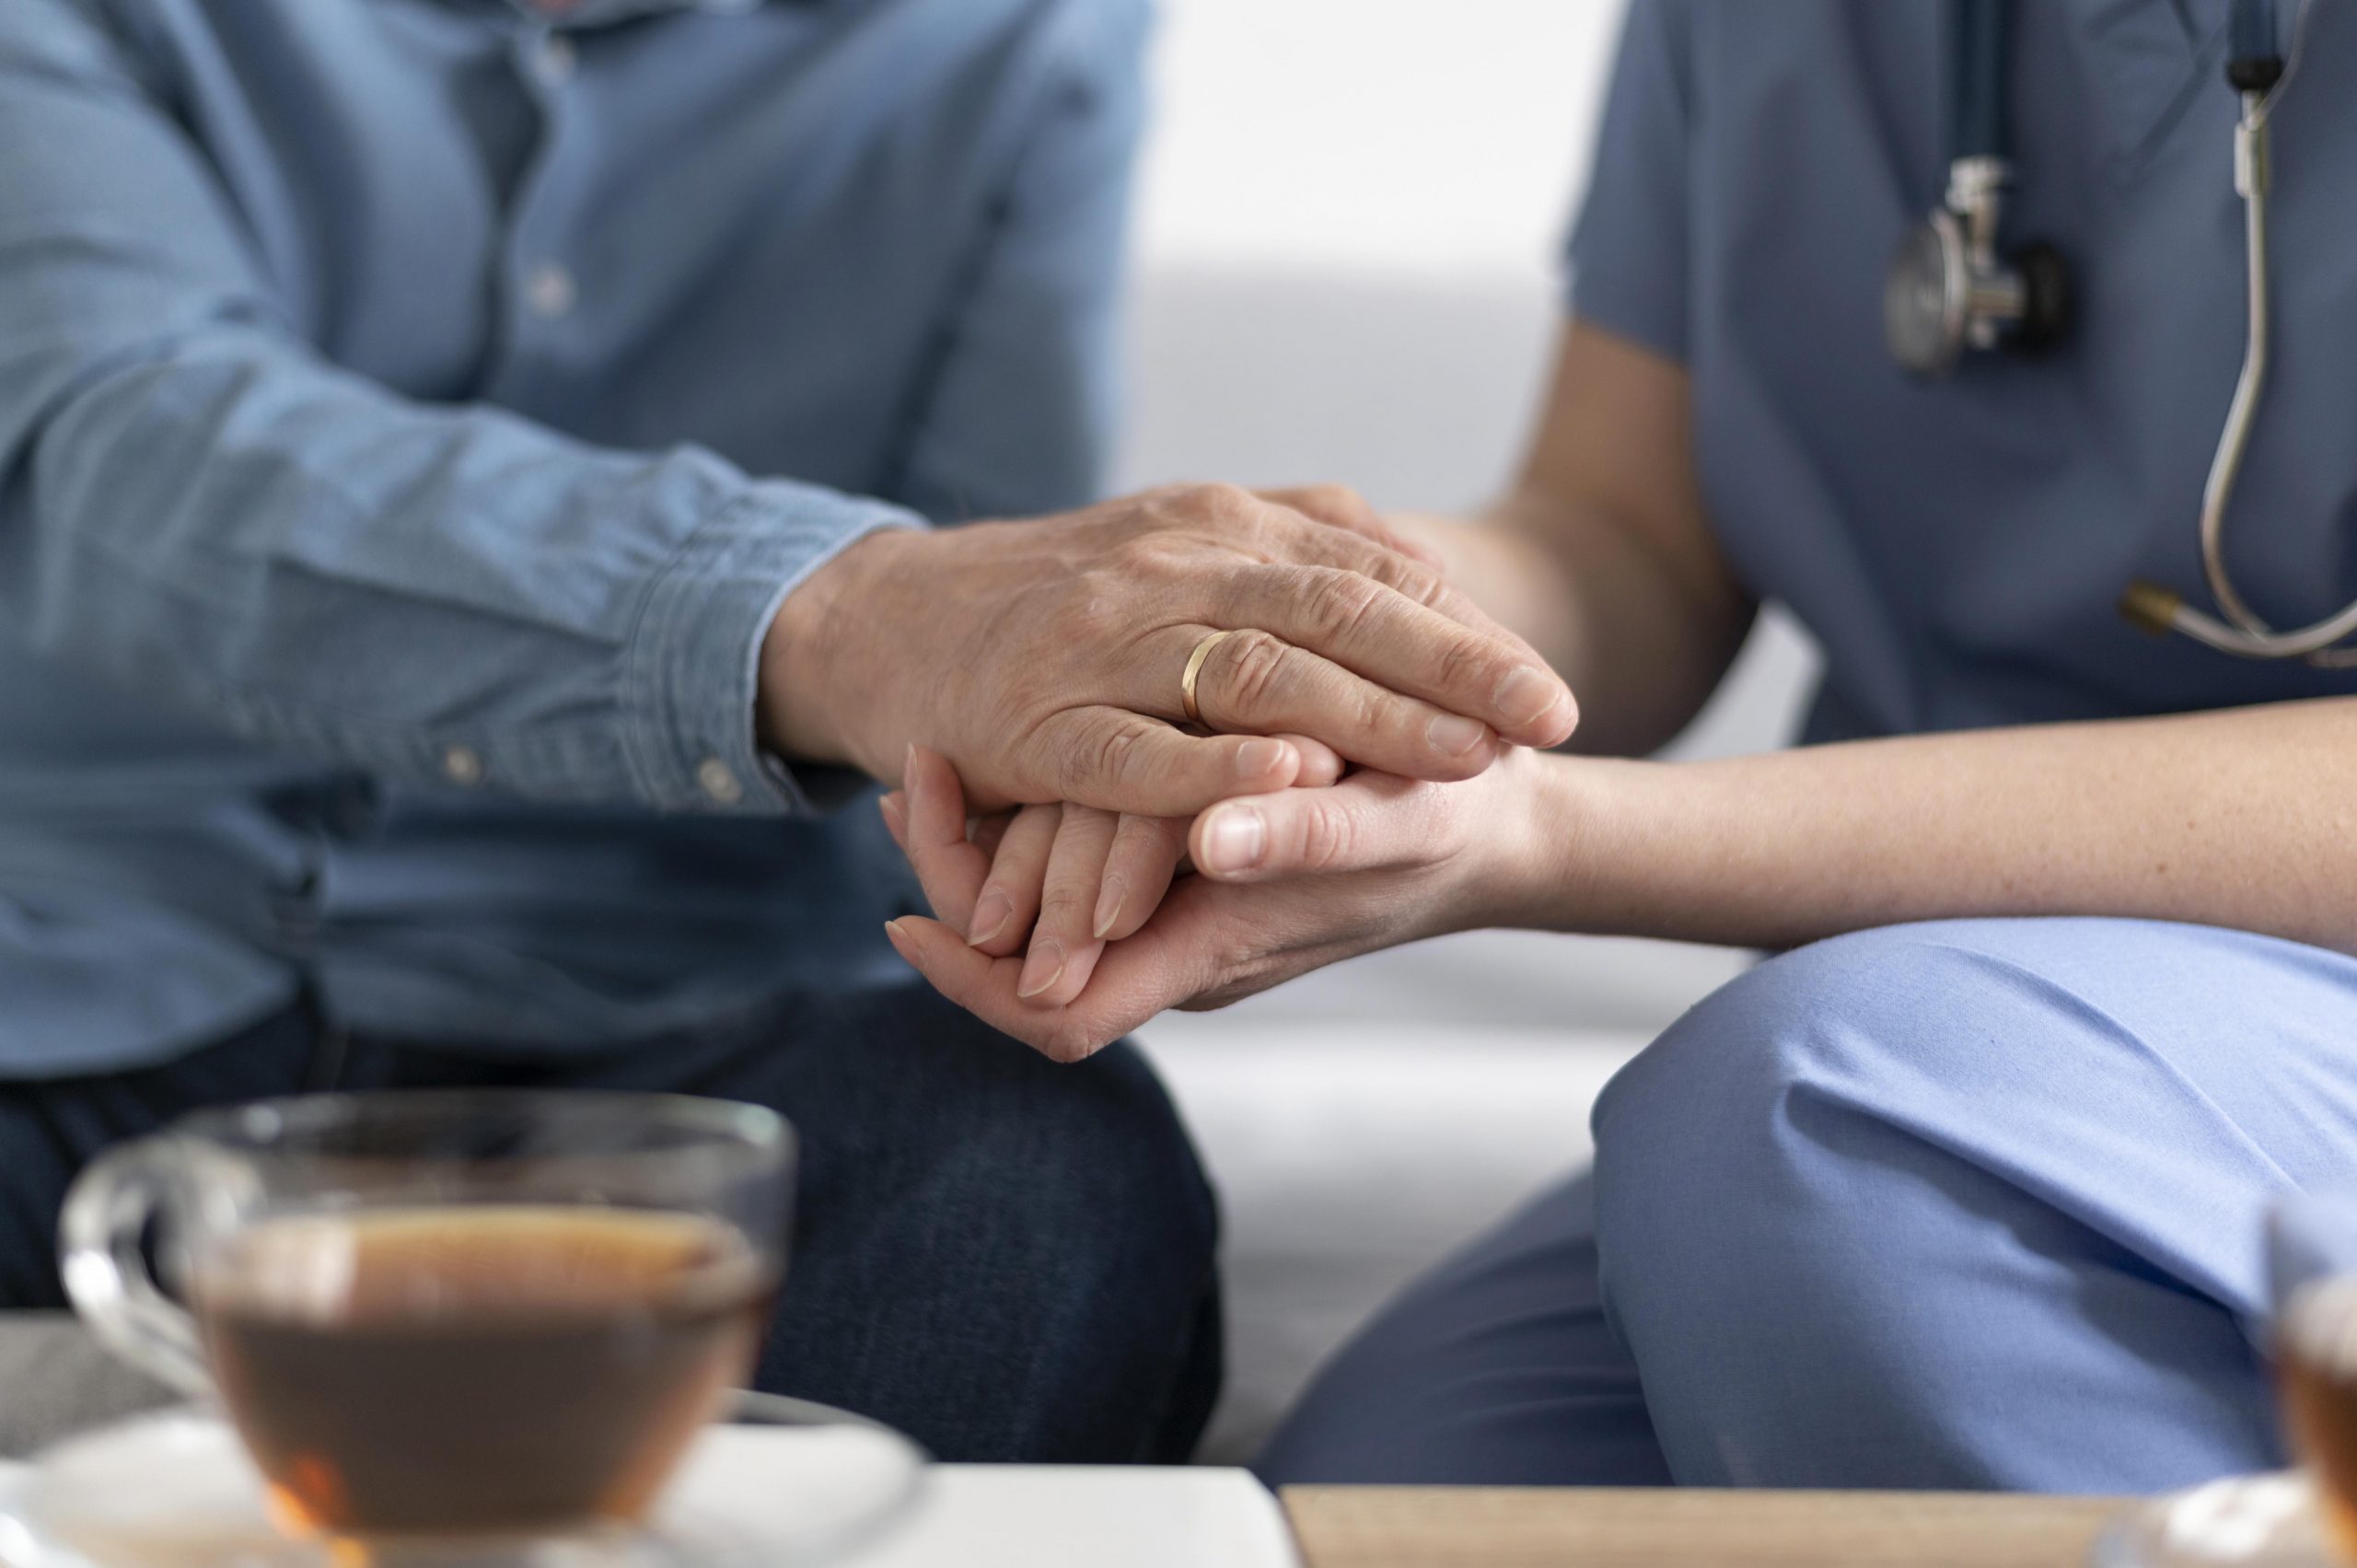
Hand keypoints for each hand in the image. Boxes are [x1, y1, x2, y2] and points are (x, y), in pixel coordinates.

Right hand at [758, 484, 1575, 816]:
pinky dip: (1214, 768)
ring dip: (1366, 716)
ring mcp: (1098, 646)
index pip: (1363, 572)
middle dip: (1451, 670)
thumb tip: (1425, 567)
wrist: (891, 621)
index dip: (1465, 631)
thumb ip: (1297, 545)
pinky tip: (1291, 779)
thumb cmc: (1059, 597)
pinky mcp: (1037, 726)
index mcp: (1214, 527)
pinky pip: (1132, 752)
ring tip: (1461, 759)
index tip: (1548, 688)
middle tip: (1547, 722)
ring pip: (1249, 675)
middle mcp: (1166, 571)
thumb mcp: (1182, 543)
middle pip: (1330, 612)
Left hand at [879, 745, 1556, 1060]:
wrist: (1491, 832)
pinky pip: (1073, 853)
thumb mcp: (1396, 823)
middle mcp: (1178, 947)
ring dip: (975, 843)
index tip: (898, 916)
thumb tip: (1208, 840)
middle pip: (1021, 958)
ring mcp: (1176, 911)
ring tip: (918, 769)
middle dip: (950, 878)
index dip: (970, 980)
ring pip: (1039, 903)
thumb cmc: (1450, 830)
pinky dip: (1021, 811)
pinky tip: (987, 756)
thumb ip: (1306, 838)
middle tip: (900, 787)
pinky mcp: (1180, 864)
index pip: (1056, 1013)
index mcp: (1210, 953)